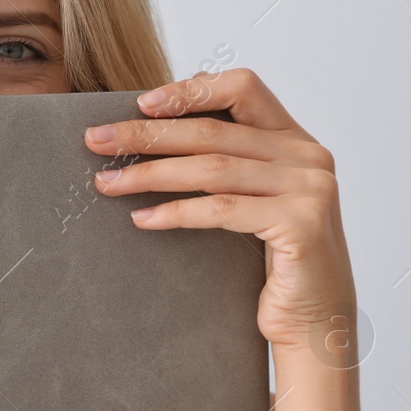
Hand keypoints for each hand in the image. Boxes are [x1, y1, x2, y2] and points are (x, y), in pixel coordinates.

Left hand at [83, 67, 355, 352]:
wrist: (314, 322)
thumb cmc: (274, 260)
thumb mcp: (252, 197)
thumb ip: (226, 158)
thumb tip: (156, 121)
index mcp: (296, 140)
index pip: (244, 88)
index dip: (191, 90)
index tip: (140, 104)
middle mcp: (309, 156)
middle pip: (213, 131)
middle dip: (147, 134)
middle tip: (96, 140)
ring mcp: (310, 189)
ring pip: (212, 168)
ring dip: (149, 174)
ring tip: (106, 182)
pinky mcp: (301, 224)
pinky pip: (221, 210)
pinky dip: (175, 212)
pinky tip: (141, 218)